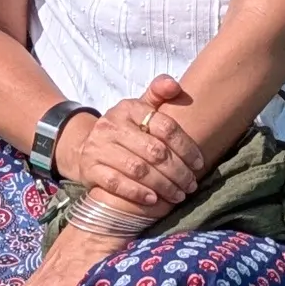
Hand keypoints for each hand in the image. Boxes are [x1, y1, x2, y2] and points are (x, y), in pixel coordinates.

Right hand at [62, 77, 202, 213]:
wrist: (85, 147)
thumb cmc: (125, 130)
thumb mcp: (140, 109)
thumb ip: (159, 94)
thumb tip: (174, 85)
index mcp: (129, 108)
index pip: (165, 126)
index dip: (186, 147)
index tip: (199, 164)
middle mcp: (112, 125)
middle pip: (154, 151)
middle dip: (177, 171)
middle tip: (191, 185)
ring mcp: (99, 147)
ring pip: (138, 169)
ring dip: (162, 185)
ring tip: (178, 196)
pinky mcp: (90, 168)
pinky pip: (116, 183)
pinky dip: (137, 192)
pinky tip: (153, 200)